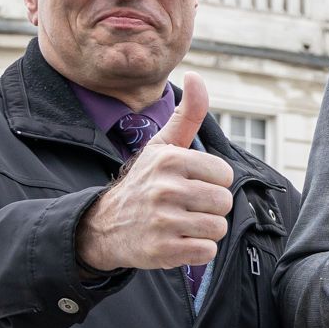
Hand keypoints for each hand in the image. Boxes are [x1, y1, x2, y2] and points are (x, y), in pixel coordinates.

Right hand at [76, 72, 233, 271]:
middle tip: (184, 207)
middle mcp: (165, 188)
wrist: (104, 225)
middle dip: (209, 208)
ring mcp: (163, 221)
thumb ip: (186, 115)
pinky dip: (196, 251)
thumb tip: (196, 74)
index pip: (225, 175)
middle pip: (223, 202)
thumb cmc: (144, 182)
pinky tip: (176, 241)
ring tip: (180, 223)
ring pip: (218, 228)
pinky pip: (206, 253)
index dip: (212, 182)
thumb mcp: (161, 146)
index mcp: (170, 160)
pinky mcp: (162, 251)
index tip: (190, 184)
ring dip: (204, 230)